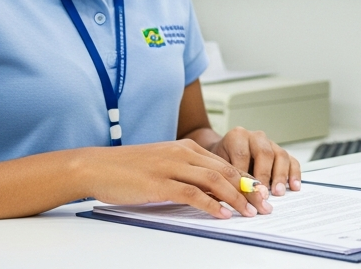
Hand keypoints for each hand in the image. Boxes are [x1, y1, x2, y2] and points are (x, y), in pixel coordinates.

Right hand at [74, 139, 263, 218]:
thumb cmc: (128, 168)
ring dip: (235, 198)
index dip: (245, 180)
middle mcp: (182, 153)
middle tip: (263, 205)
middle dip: (248, 190)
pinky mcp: (159, 183)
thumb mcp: (163, 164)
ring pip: (213, 181)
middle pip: (226, 171)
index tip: (260, 194)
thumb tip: (210, 192)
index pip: (225, 163)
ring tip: (248, 212)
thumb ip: (186, 173)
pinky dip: (210, 204)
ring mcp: (171, 166)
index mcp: (186, 147)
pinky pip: (192, 193)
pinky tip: (221, 214)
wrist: (97, 166)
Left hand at [210, 127, 301, 198]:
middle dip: (264, 175)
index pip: (242, 154)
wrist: (225, 153)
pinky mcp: (282, 153)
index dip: (244, 174)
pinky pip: (292, 161)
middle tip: (263, 193)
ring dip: (280, 176)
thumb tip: (232, 197)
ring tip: (278, 192)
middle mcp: (256, 137)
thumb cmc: (221, 163)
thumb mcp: (217, 166)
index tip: (245, 192)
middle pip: (264, 153)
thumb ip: (225, 177)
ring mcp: (271, 144)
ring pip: (281, 156)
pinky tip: (294, 187)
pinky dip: (294, 174)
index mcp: (237, 136)